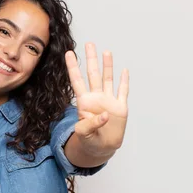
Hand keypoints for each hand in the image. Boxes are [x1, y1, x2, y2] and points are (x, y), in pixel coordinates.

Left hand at [65, 42, 129, 156]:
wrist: (102, 148)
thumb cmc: (89, 141)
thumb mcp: (84, 135)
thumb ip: (90, 125)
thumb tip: (105, 115)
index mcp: (84, 102)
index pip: (77, 81)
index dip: (73, 67)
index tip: (68, 53)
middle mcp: (96, 98)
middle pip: (92, 75)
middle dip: (90, 59)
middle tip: (88, 44)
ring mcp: (108, 101)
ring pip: (108, 79)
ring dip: (107, 66)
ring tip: (106, 52)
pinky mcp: (120, 107)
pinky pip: (123, 91)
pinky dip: (124, 81)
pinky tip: (124, 70)